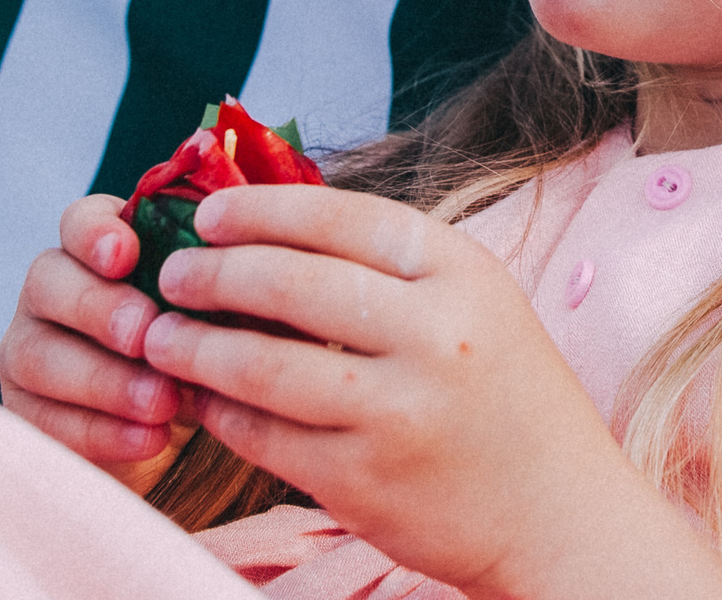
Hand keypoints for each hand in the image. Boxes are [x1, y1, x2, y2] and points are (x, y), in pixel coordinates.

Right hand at [0, 194, 193, 491]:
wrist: (178, 423)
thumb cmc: (206, 343)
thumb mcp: (220, 309)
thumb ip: (219, 282)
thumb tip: (245, 269)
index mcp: (98, 248)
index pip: (79, 221)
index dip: (96, 234)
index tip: (126, 256)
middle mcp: (52, 291)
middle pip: (47, 281)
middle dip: (99, 308)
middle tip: (147, 334)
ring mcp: (29, 349)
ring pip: (37, 355)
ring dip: (104, 379)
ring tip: (161, 400)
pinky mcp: (26, 412)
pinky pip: (43, 420)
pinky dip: (100, 432)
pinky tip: (149, 438)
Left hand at [141, 185, 721, 599]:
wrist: (560, 513)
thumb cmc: (505, 397)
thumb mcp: (474, 305)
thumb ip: (389, 269)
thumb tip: (271, 230)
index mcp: (461, 272)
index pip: (340, 217)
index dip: (261, 209)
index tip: (210, 214)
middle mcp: (434, 333)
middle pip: (290, 284)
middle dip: (213, 274)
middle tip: (171, 275)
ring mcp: (399, 410)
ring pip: (264, 365)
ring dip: (197, 348)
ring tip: (161, 338)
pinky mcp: (364, 479)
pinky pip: (266, 437)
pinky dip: (221, 414)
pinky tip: (200, 402)